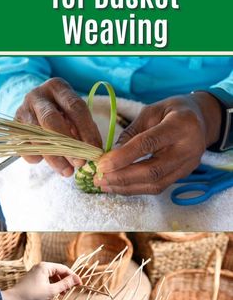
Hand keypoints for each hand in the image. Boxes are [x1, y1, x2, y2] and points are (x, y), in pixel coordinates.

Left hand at [2, 262, 80, 299]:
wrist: (14, 299)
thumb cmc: (32, 294)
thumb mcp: (51, 291)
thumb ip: (65, 284)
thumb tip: (76, 279)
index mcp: (46, 266)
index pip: (64, 269)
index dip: (72, 276)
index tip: (79, 284)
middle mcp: (41, 266)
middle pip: (58, 272)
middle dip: (65, 281)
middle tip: (69, 291)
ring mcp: (37, 271)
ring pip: (53, 276)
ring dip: (58, 284)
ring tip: (61, 294)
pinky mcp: (34, 277)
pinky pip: (47, 279)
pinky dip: (52, 285)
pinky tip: (53, 294)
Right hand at [16, 77, 101, 176]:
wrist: (36, 107)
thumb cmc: (62, 111)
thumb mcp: (74, 113)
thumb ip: (83, 128)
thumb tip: (93, 151)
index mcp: (58, 87)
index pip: (75, 107)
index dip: (86, 130)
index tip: (94, 150)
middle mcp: (38, 95)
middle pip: (52, 120)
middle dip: (68, 145)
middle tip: (80, 163)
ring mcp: (23, 110)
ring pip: (38, 136)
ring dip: (55, 157)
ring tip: (68, 171)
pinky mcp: (15, 126)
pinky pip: (25, 146)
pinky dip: (37, 157)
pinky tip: (48, 162)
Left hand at [94, 92, 221, 194]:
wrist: (201, 119)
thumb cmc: (173, 111)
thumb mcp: (152, 111)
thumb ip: (132, 132)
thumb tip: (110, 155)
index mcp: (180, 125)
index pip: (148, 144)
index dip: (123, 156)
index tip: (101, 164)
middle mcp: (188, 148)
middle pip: (152, 171)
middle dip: (122, 177)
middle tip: (98, 178)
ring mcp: (188, 165)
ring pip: (155, 184)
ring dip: (126, 187)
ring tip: (104, 184)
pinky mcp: (184, 175)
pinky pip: (158, 187)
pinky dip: (135, 188)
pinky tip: (118, 186)